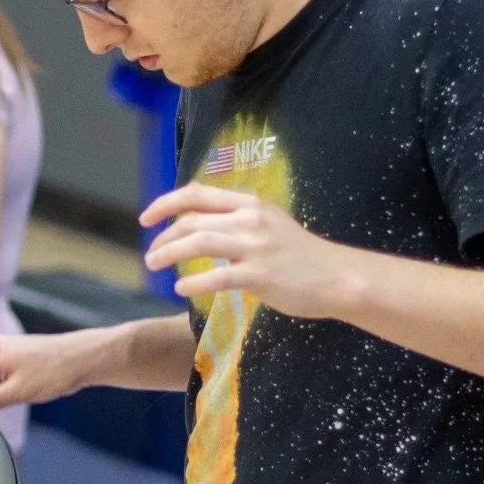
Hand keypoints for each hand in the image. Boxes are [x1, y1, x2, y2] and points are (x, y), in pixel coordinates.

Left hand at [141, 182, 346, 316]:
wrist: (337, 276)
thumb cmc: (300, 254)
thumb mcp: (268, 223)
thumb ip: (236, 218)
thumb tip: (200, 214)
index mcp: (249, 204)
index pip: (197, 194)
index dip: (166, 203)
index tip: (146, 218)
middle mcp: (250, 220)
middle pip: (192, 220)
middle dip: (163, 237)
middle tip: (149, 254)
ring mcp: (255, 247)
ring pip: (199, 243)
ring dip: (169, 254)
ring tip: (154, 266)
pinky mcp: (260, 274)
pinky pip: (218, 277)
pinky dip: (194, 283)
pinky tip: (181, 289)